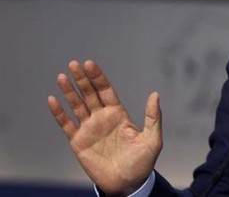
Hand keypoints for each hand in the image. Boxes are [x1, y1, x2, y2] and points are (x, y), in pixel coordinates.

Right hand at [47, 60, 162, 195]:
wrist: (127, 184)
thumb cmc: (142, 163)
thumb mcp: (152, 139)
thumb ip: (152, 117)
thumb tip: (155, 94)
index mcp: (119, 114)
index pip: (106, 91)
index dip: (98, 77)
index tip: (90, 64)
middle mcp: (102, 118)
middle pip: (90, 94)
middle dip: (82, 79)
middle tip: (74, 64)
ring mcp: (89, 129)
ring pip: (77, 105)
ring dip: (69, 91)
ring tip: (62, 76)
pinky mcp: (78, 142)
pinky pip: (66, 124)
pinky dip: (59, 113)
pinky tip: (53, 100)